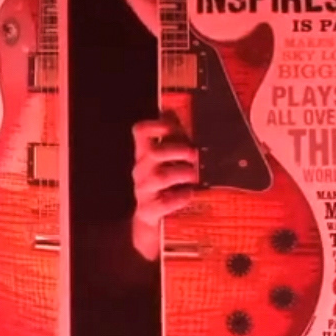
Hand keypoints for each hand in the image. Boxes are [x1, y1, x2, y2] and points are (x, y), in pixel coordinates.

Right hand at [131, 116, 197, 260]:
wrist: (152, 224)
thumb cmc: (164, 188)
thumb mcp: (167, 162)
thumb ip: (171, 138)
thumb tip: (171, 110)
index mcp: (145, 155)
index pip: (141, 132)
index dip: (156, 125)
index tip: (173, 129)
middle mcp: (141, 171)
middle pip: (153, 152)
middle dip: (177, 151)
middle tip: (194, 156)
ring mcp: (143, 191)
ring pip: (159, 176)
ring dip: (181, 173)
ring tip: (194, 177)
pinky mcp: (148, 211)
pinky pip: (164, 202)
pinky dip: (180, 197)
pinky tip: (188, 195)